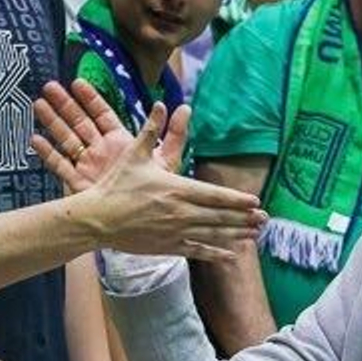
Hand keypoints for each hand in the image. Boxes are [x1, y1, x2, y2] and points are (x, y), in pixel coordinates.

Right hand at [31, 80, 267, 262]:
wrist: (97, 218)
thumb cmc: (115, 185)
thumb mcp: (134, 155)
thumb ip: (151, 131)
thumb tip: (162, 104)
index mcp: (176, 189)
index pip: (215, 196)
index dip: (237, 200)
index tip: (255, 201)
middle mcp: (180, 212)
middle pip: (220, 217)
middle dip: (244, 218)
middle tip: (264, 219)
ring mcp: (175, 232)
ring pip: (213, 234)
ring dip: (236, 235)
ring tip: (255, 235)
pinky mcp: (167, 246)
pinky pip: (197, 251)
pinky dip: (216, 253)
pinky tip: (230, 256)